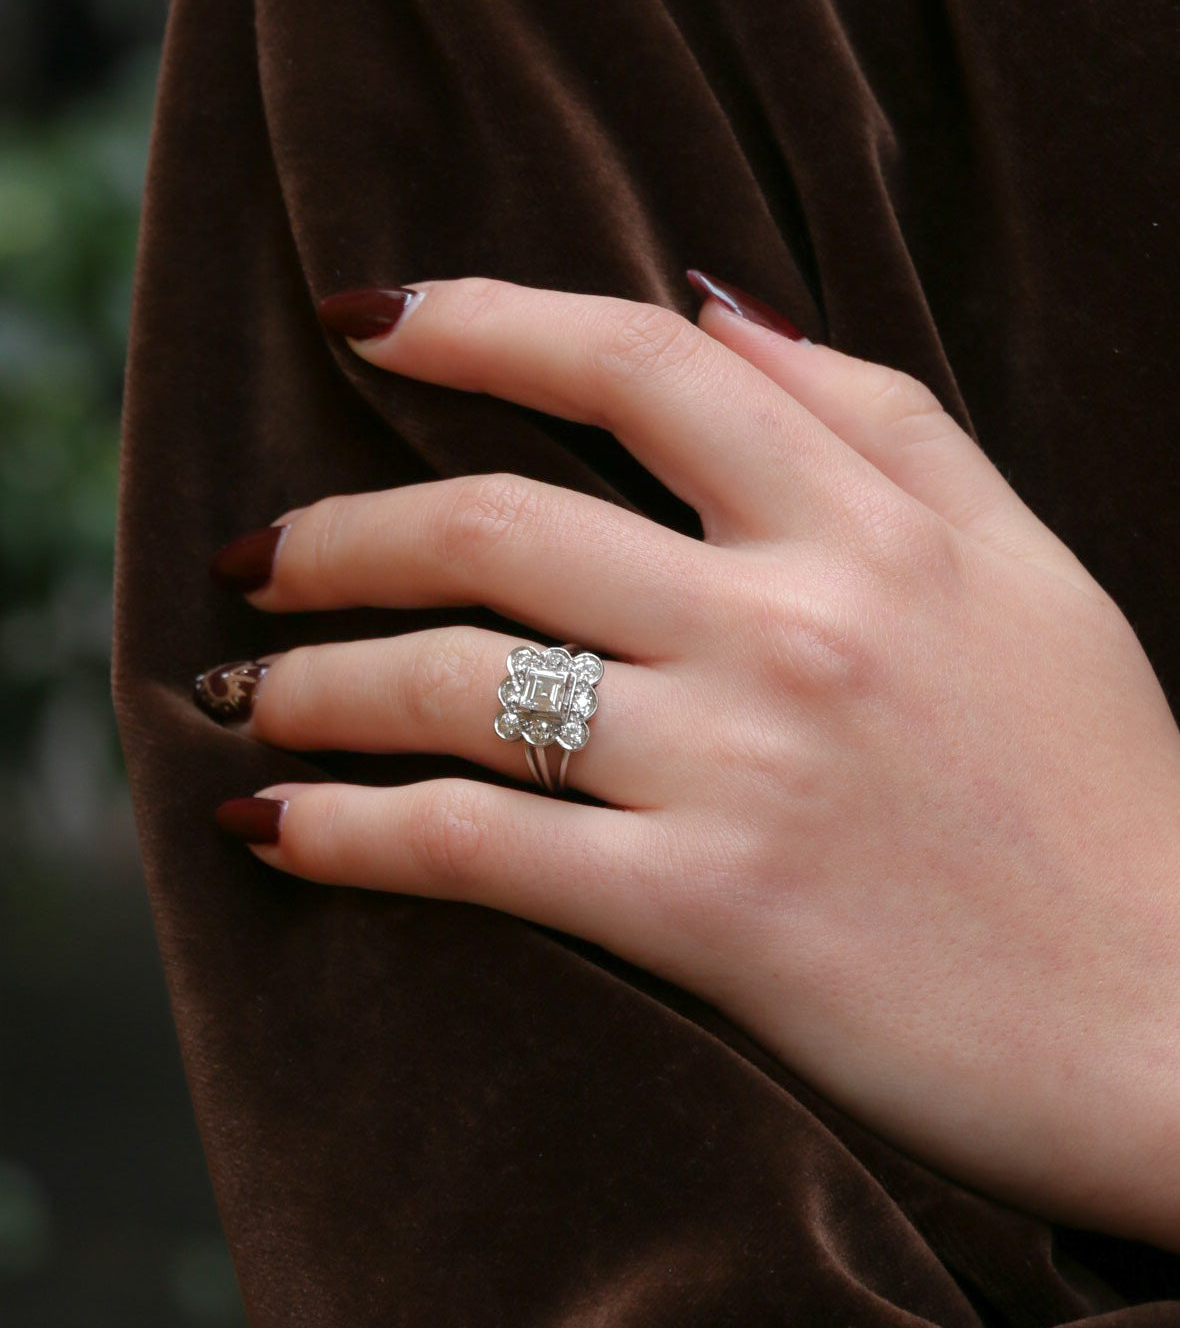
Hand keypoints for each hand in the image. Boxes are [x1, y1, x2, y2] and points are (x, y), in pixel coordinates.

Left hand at [199, 272, 1179, 1248]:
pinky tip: (271, 824)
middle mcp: (791, 626)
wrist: (1170, 1026)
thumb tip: (711, 301)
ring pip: (459, 681)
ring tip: (240, 690)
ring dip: (314, 679)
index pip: (639, 365)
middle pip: (499, 521)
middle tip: (256, 555)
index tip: (365, 316)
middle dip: (340, 531)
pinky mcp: (709, 915)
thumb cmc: (1103, 790)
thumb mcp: (1025, 564)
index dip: (480, 319)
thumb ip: (880, 417)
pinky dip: (348, 831)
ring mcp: (742, 769)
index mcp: (871, 527)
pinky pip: (477, 849)